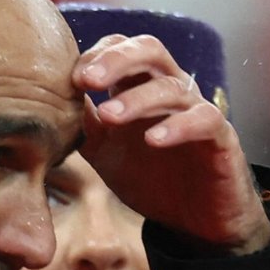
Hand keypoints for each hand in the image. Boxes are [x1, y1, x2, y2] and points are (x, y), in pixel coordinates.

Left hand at [74, 34, 269, 254]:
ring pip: (171, 86)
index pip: (120, 48)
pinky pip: (204, 120)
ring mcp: (196, 110)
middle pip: (149, 50)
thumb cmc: (149, 177)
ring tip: (109, 115)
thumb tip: (49, 99)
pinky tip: (153, 140)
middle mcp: (169, 90)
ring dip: (137, 98)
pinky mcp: (220, 137)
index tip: (70, 77)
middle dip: (116, 60)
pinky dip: (178, 126)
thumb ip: (82, 123)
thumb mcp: (104, 151)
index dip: (95, 55)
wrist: (193, 221)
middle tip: (87, 79)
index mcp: (139, 86)